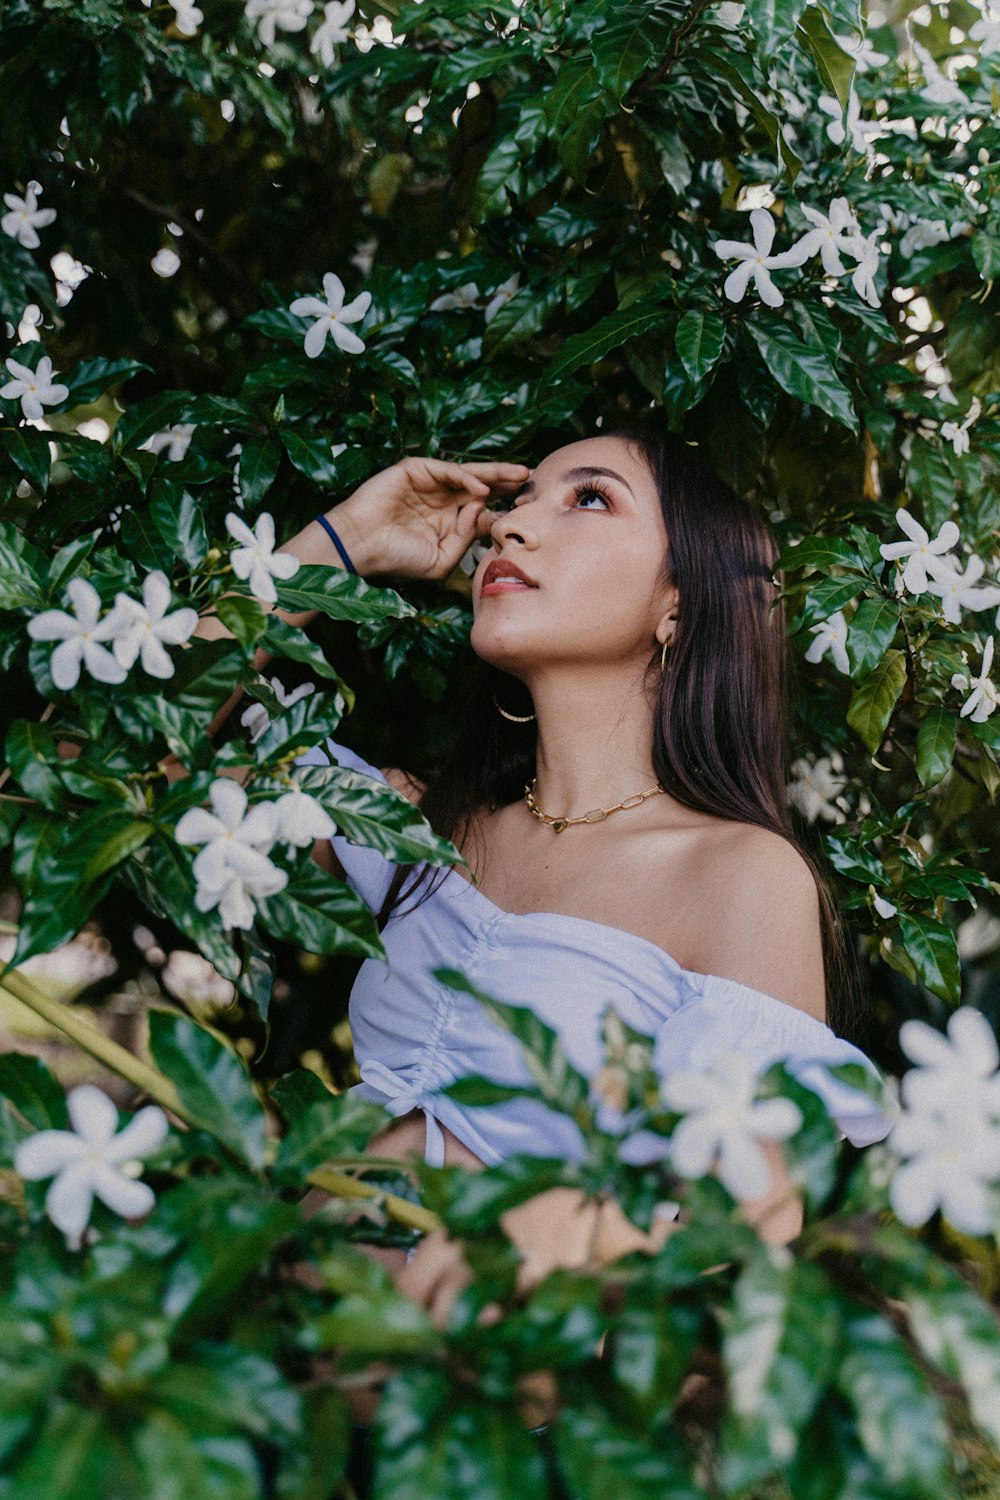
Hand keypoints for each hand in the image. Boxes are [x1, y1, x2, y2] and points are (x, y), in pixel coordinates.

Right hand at [326, 456, 528, 579]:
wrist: (362, 547)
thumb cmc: (398, 558)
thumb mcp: (441, 559)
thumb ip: (465, 538)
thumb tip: (482, 510)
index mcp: (449, 520)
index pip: (483, 510)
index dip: (505, 508)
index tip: (530, 511)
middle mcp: (442, 500)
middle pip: (482, 487)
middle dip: (508, 483)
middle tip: (532, 480)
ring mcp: (429, 483)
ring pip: (468, 474)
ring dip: (495, 474)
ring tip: (518, 475)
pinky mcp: (414, 470)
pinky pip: (446, 470)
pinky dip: (466, 478)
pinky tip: (482, 490)